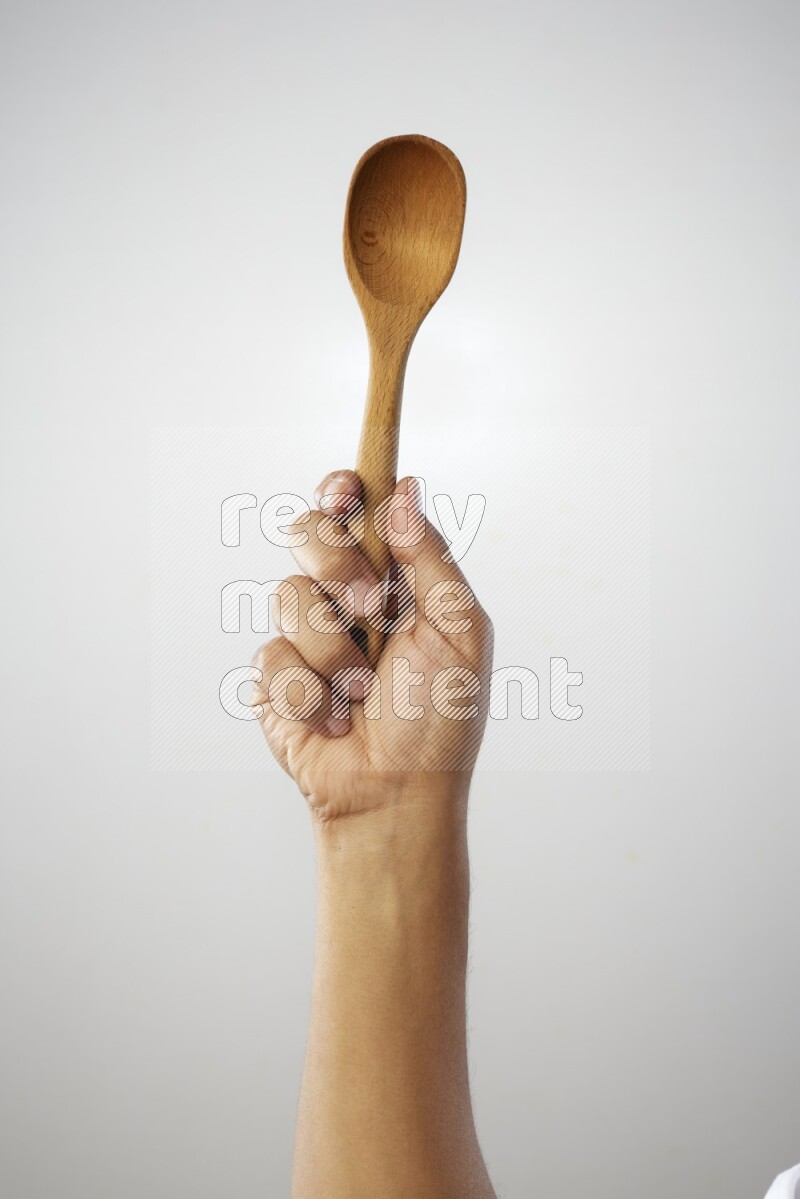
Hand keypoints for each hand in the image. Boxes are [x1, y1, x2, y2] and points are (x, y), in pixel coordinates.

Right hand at [252, 470, 492, 820]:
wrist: (397, 794)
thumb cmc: (440, 719)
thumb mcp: (459, 631)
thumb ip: (431, 559)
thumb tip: (403, 488)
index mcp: (393, 580)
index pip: (356, 512)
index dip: (342, 489)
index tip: (344, 490)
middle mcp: (345, 599)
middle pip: (308, 532)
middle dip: (334, 564)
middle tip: (367, 606)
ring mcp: (306, 637)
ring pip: (288, 595)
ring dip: (332, 650)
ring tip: (361, 691)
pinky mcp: (274, 678)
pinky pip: (272, 657)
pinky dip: (309, 694)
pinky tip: (333, 721)